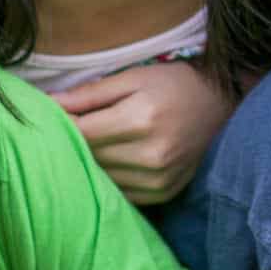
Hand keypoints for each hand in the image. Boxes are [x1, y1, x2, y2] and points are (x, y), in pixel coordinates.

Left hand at [53, 61, 235, 204]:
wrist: (222, 106)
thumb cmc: (174, 85)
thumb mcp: (134, 77)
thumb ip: (91, 93)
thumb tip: (49, 102)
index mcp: (140, 119)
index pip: (80, 132)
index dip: (61, 123)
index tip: (54, 115)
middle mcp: (150, 154)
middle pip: (89, 156)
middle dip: (74, 142)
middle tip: (72, 127)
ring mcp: (158, 178)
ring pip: (101, 177)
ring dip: (91, 163)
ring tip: (95, 143)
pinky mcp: (163, 192)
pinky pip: (121, 193)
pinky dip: (111, 178)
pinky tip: (115, 161)